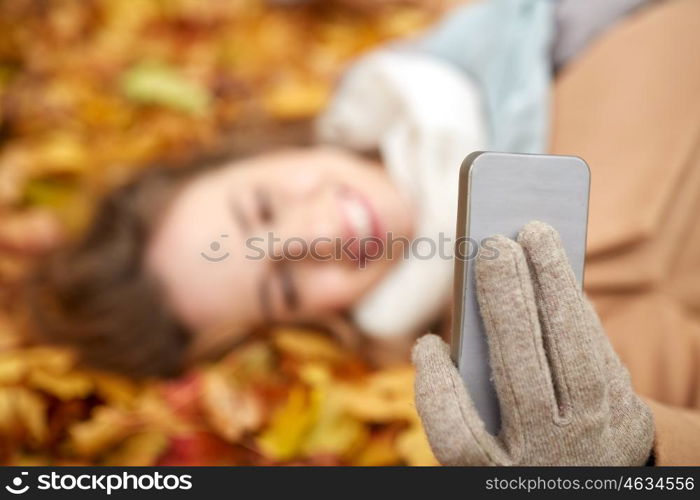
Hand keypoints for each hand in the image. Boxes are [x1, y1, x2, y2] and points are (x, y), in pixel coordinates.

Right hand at [412, 221, 652, 464]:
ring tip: (535, 233)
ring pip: (574, 359)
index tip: (429, 344)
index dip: (438, 389)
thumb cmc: (512, 449)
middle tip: (494, 245)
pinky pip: (600, 355)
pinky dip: (576, 307)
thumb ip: (458, 398)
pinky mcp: (628, 418)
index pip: (457, 439)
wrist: (586, 481)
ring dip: (554, 288)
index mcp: (494, 473)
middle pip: (522, 380)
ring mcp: (593, 440)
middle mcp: (546, 460)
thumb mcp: (480, 442)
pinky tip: (557, 269)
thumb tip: (451, 328)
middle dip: (507, 307)